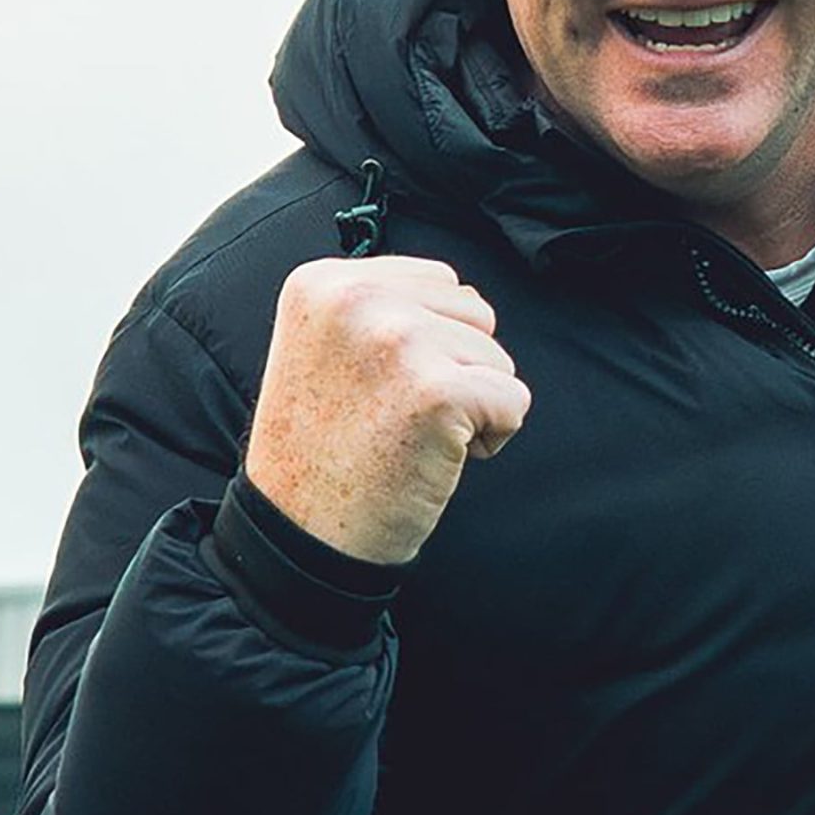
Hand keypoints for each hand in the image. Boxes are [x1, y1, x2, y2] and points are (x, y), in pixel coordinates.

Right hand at [245, 255, 530, 563]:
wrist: (300, 534)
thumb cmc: (321, 451)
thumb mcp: (323, 349)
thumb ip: (378, 308)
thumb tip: (460, 295)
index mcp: (323, 283)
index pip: (438, 281)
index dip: (431, 341)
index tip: (380, 386)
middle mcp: (357, 299)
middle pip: (475, 312)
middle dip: (456, 366)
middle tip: (397, 415)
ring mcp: (398, 341)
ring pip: (497, 356)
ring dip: (471, 403)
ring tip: (409, 436)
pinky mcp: (438, 391)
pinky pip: (514, 400)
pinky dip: (491, 437)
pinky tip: (434, 457)